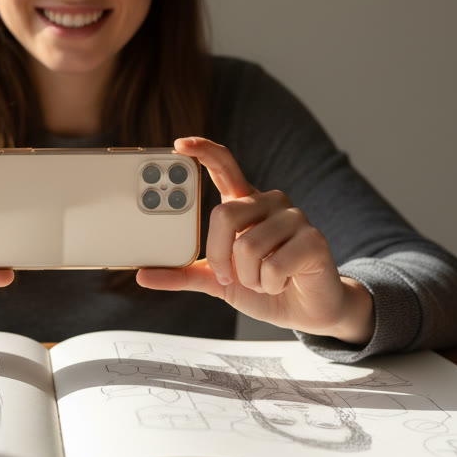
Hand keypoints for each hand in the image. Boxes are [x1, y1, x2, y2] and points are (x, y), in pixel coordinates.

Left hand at [135, 137, 374, 344]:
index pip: (224, 166)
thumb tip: (143, 275)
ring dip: (250, 277)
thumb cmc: (263, 287)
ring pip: (248, 246)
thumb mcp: (217, 280)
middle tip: (230, 276)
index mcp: (245, 204)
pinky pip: (273, 266)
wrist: (307, 311)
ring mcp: (294, 217)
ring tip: (264, 280)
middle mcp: (269, 202)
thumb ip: (184, 274)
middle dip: (220, 256)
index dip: (203, 151)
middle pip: (225, 214)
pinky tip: (284, 282)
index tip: (179, 145)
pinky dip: (270, 285)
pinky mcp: (313, 239)